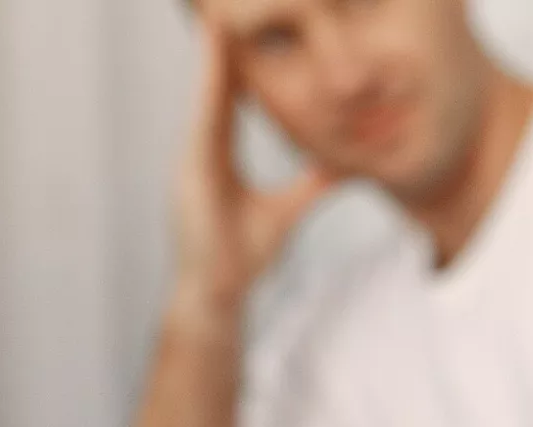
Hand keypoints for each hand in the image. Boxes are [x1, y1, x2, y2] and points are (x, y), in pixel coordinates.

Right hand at [170, 20, 334, 321]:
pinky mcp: (192, 176)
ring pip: (205, 101)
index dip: (234, 67)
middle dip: (217, 52)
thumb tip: (342, 167)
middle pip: (212, 91)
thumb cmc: (243, 256)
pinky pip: (202, 128)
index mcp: (217, 155)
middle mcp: (200, 151)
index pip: (228, 101)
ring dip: (210, 64)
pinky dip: (208, 99)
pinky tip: (214, 74)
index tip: (242, 32)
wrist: (218, 292)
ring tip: (217, 26)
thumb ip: (310, 186)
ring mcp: (191, 162)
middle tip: (221, 13)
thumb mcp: (286, 212)